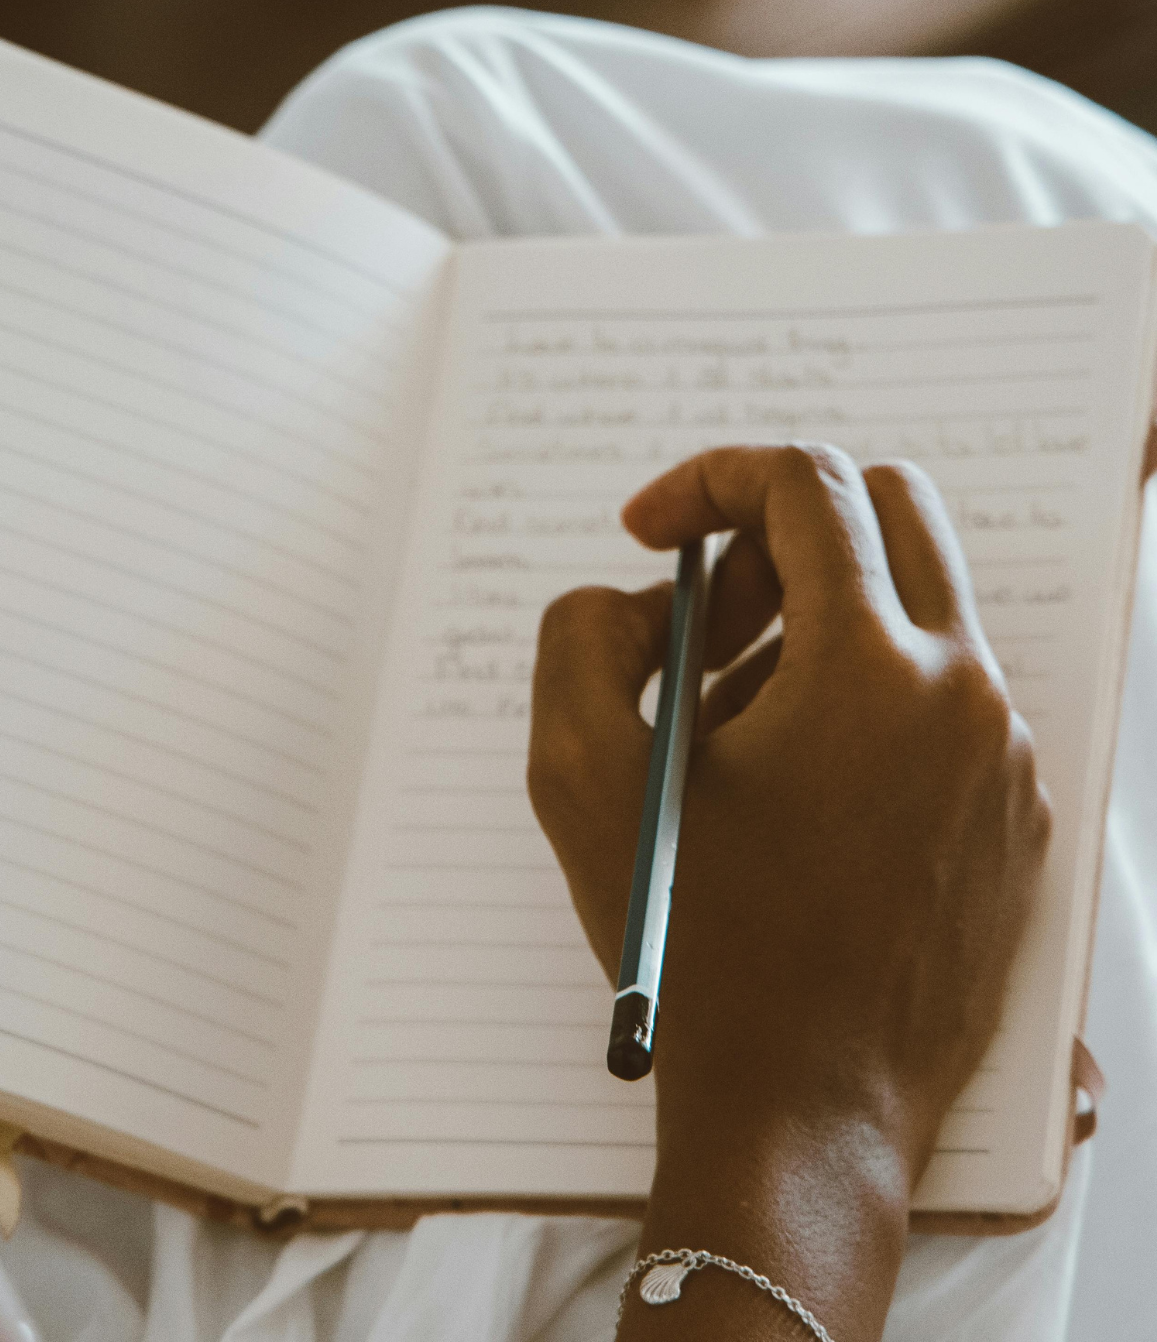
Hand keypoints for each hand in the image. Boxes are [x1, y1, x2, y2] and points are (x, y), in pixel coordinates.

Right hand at [529, 444, 1049, 1337]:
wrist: (807, 1108)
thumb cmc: (697, 948)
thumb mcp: (582, 774)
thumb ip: (580, 636)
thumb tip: (636, 599)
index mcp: (871, 667)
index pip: (804, 484)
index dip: (705, 481)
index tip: (647, 532)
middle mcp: (963, 693)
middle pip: (885, 513)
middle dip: (775, 534)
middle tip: (700, 613)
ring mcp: (1001, 756)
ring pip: (913, 609)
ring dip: (811, 623)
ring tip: (724, 728)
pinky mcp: (1009, 815)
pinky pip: (937, 698)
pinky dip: (856, 696)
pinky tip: (783, 789)